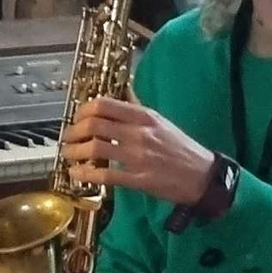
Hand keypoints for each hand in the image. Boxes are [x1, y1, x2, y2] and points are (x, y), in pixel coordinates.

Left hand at [61, 95, 215, 207]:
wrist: (203, 176)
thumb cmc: (181, 148)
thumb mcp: (160, 121)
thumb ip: (137, 109)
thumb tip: (121, 93)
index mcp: (144, 116)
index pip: (104, 105)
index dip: (83, 110)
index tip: (76, 118)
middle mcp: (139, 133)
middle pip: (93, 125)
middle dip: (73, 132)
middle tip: (67, 138)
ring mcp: (138, 156)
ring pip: (95, 149)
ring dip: (74, 152)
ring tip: (68, 155)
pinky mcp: (138, 179)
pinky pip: (105, 175)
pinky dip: (85, 174)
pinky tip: (76, 173)